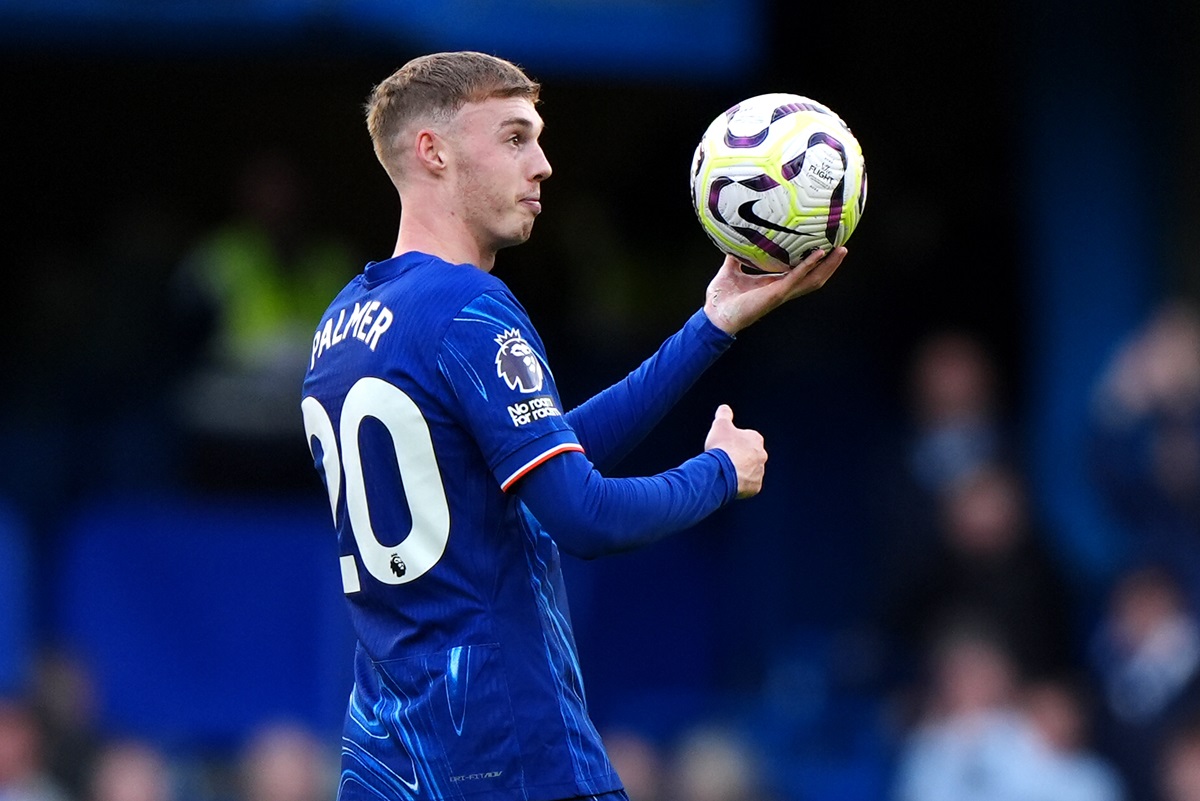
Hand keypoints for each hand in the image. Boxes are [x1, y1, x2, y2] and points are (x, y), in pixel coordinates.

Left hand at [703, 247, 846, 335]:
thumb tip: (734, 238)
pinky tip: (818, 254)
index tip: (826, 247)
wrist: (714, 315)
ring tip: (841, 251)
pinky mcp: (776, 294)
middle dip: (831, 265)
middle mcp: (782, 289)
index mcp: (774, 284)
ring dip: (828, 266)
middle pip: (814, 277)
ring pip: (813, 280)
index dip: (815, 263)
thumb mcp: (731, 269)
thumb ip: (735, 255)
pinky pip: (797, 278)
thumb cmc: (721, 297)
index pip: (802, 273)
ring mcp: (781, 292)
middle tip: (843, 248)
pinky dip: (808, 266)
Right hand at [704, 404, 766, 498]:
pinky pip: (747, 485)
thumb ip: (724, 414)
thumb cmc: (722, 447)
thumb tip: (724, 408)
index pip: (747, 438)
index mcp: (756, 439)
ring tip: (724, 472)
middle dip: (739, 457)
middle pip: (749, 455)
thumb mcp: (720, 425)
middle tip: (724, 459)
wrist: (722, 472)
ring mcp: (759, 473)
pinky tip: (728, 482)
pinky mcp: (755, 487)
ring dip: (739, 471)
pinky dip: (739, 484)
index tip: (725, 445)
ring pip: (749, 471)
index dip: (734, 441)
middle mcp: (762, 456)